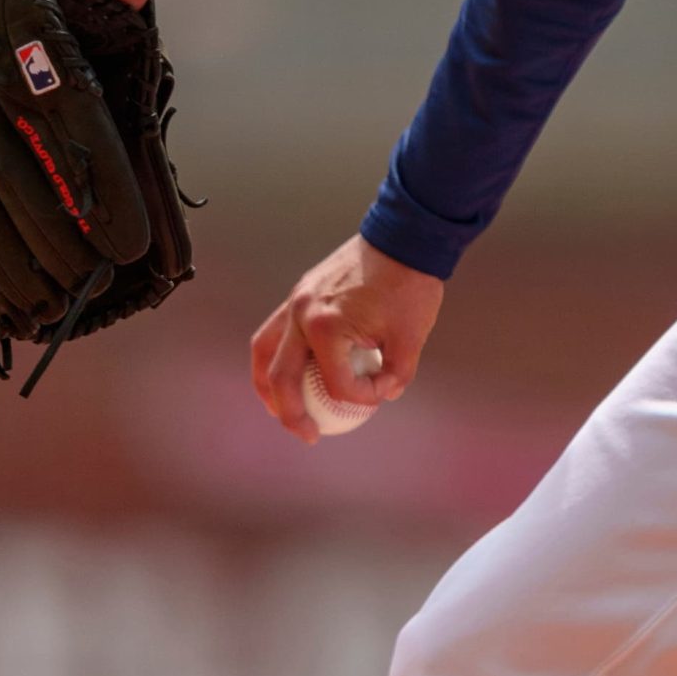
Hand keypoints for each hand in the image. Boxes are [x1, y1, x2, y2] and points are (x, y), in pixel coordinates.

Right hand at [252, 233, 443, 442]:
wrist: (402, 239)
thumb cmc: (410, 285)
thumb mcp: (412, 338)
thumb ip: (397, 374)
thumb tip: (382, 396)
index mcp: (327, 326)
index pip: (336, 383)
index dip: (361, 397)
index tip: (383, 392)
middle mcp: (302, 314)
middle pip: (281, 377)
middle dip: (291, 414)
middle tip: (309, 436)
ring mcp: (295, 302)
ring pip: (264, 352)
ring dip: (267, 387)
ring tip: (280, 411)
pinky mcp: (298, 294)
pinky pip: (274, 332)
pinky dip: (274, 358)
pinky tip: (287, 375)